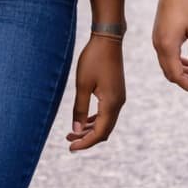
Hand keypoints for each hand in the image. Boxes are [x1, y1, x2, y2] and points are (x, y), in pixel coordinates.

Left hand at [66, 35, 125, 151]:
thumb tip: (76, 131)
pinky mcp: (116, 92)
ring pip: (106, 123)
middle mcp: (118, 103)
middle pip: (104, 131)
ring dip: (91, 130)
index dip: (85, 143)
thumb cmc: (93, 60)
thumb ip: (79, 109)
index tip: (70, 148)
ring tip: (72, 134)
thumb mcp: (82, 85)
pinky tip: (84, 121)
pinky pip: (107, 113)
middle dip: (87, 139)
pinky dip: (95, 120)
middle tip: (69, 142)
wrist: (108, 39)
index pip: (100, 132)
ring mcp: (119, 97)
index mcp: (111, 103)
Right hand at [152, 0, 187, 93]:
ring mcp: (156, 40)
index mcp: (167, 46)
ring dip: (181, 72)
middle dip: (185, 80)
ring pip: (167, 65)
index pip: (176, 75)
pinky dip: (176, 62)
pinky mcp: (158, 34)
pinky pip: (165, 56)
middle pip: (169, 73)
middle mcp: (158, 45)